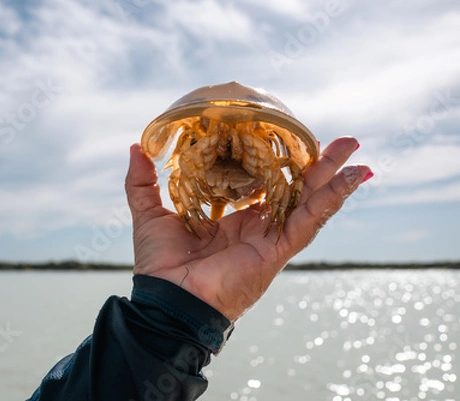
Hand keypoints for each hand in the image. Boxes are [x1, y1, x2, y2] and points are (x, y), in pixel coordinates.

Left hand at [125, 137, 371, 320]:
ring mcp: (269, 240)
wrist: (166, 300)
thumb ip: (142, 180)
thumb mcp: (149, 212)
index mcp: (231, 222)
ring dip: (332, 175)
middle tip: (339, 140)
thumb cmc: (158, 264)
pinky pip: (309, 221)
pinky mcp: (276, 251)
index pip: (261, 187)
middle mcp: (255, 230)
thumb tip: (137, 145)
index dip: (275, 164)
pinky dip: (332, 199)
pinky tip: (354, 178)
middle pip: (292, 191)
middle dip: (316, 165)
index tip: (285, 139)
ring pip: (308, 202)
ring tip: (353, 147)